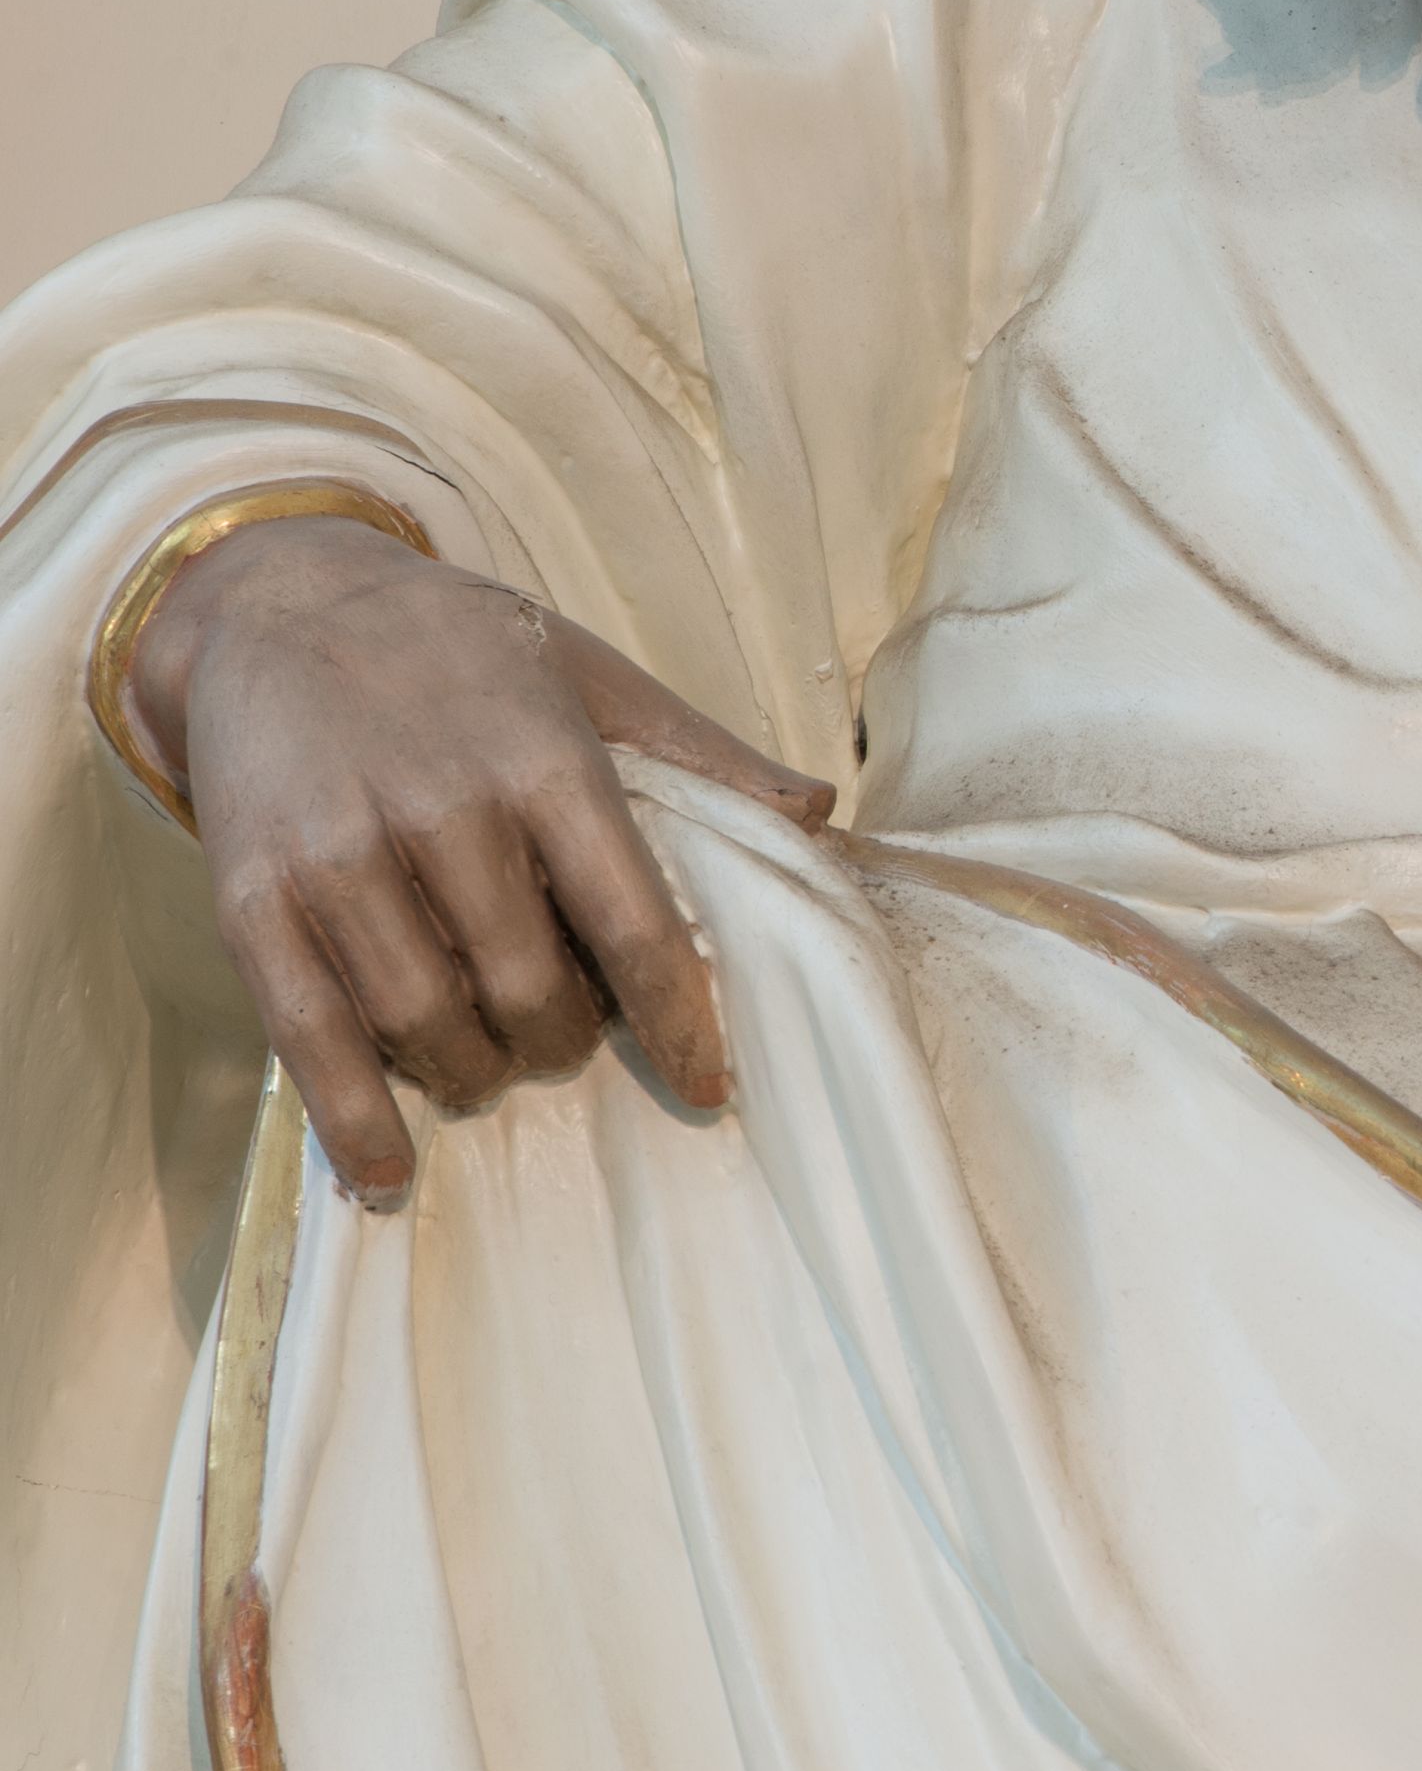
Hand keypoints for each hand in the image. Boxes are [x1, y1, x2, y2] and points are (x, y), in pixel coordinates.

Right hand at [130, 515, 833, 1200]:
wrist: (281, 600)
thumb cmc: (460, 649)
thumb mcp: (593, 675)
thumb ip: (703, 753)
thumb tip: (818, 816)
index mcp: (547, 761)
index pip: (635, 924)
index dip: (681, 1022)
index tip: (709, 1086)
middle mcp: (447, 810)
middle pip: (532, 993)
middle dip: (565, 1042)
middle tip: (565, 1036)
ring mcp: (342, 856)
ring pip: (430, 1024)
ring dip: (474, 1074)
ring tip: (488, 1064)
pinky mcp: (254, 897)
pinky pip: (309, 1036)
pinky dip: (354, 1119)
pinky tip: (386, 1170)